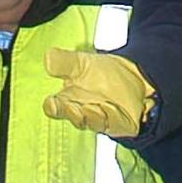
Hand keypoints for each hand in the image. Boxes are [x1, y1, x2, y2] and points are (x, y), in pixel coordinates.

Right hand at [41, 50, 156, 137]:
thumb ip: (63, 62)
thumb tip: (48, 57)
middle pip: (74, 118)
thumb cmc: (101, 73)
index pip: (54, 108)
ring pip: (94, 123)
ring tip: (94, 105)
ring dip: (93, 115)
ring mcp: (101, 120)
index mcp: (67, 100)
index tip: (53, 101)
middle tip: (73, 106)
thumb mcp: (81, 62)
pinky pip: (115, 124)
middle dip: (73, 113)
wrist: (133, 75)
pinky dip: (113, 116)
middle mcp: (83, 113)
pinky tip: (112, 107)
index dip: (53, 107)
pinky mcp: (119, 124)